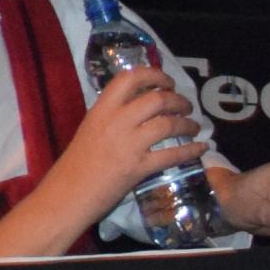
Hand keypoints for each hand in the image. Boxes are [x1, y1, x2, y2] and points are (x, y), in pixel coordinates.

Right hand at [42, 65, 209, 222]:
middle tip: (186, 106)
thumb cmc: (76, 164)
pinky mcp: (138, 167)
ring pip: (167, 124)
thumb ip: (112, 116)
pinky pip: (172, 155)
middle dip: (178, 100)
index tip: (168, 82)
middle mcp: (116, 121)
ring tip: (195, 126)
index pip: (129, 78)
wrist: (67, 194)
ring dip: (187, 124)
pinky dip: (191, 150)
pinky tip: (202, 148)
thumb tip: (138, 107)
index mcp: (101, 109)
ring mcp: (128, 144)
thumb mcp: (90, 128)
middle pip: (156, 99)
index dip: (154, 75)